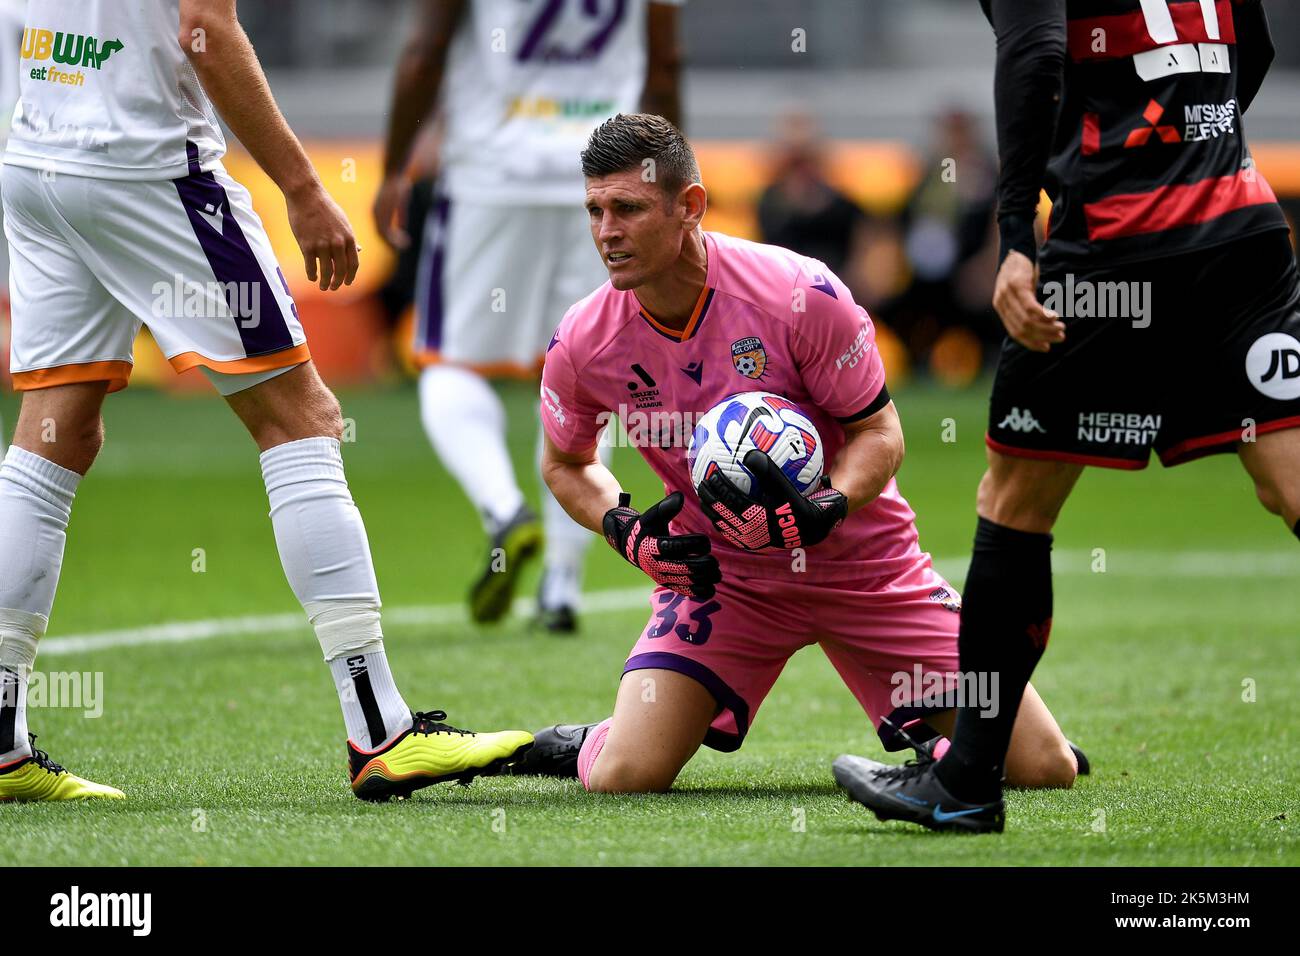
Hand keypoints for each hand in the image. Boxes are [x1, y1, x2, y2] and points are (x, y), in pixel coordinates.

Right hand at [286, 182, 359, 290]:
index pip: (353, 264)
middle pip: (341, 270)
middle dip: (338, 282)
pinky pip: (311, 266)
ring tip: (323, 287)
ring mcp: (322, 245)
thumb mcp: (343, 222)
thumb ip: (350, 238)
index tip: (346, 282)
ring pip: (326, 271)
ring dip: (325, 283)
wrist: (306, 195)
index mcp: (349, 238)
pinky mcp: (307, 245)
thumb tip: (359, 251)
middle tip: (334, 288)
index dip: (350, 276)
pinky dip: (312, 275)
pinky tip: (312, 277)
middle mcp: (338, 243)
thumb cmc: (325, 208)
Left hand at [373, 174, 412, 249]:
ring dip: (394, 242)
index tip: (401, 244)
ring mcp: (378, 212)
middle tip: (403, 247)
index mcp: (377, 212)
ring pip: (383, 234)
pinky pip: (387, 230)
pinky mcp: (383, 211)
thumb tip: (402, 228)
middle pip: (380, 235)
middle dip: (391, 243)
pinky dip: (396, 238)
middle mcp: (375, 213)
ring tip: (405, 246)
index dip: (390, 240)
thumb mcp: (400, 203)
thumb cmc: (398, 184)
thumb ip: (400, 216)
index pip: (380, 231)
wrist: (395, 173)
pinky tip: (405, 240)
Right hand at [603, 491, 720, 598]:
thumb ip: (665, 508)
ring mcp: (663, 577)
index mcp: (654, 547)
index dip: (694, 544)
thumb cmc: (647, 529)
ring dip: (706, 578)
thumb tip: (679, 497)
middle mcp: (658, 565)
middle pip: (686, 568)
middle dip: (705, 564)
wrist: (632, 548)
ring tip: (716, 571)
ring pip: (688, 582)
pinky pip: (686, 593)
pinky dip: (701, 592)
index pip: (676, 547)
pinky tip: (711, 586)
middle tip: (713, 559)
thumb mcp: (652, 516)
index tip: (705, 541)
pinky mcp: (668, 585)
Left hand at [699, 450, 846, 550]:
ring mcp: (752, 540)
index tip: (710, 474)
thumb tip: (749, 453)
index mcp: (763, 519)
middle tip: (701, 483)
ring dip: (712, 511)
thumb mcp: (788, 486)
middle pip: (724, 515)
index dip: (720, 489)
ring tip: (704, 496)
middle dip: (709, 500)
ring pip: (725, 526)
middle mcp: (755, 533)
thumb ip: (769, 471)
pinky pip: (732, 531)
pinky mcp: (753, 544)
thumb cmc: (802, 502)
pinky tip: (717, 508)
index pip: (734, 502)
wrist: (815, 528)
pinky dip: (722, 519)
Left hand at [993, 250, 1064, 352]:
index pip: (1014, 333)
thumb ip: (1025, 308)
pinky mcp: (1016, 286)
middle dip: (1042, 336)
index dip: (1031, 343)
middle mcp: (1001, 303)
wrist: (1017, 247)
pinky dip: (1044, 315)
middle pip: (1022, 329)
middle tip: (1060, 337)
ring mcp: (1007, 295)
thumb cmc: (1023, 272)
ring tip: (1061, 328)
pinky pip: (1030, 307)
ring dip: (1046, 328)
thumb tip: (1042, 328)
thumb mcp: (1022, 293)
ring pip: (1027, 320)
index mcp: (1001, 307)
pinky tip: (1055, 317)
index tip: (1046, 348)